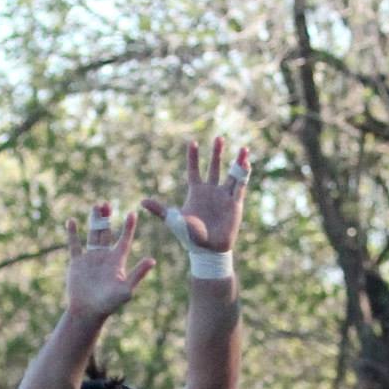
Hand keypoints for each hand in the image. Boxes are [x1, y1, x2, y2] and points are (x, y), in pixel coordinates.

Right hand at [63, 204, 155, 321]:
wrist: (88, 312)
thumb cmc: (109, 304)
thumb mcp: (126, 289)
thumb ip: (138, 274)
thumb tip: (152, 260)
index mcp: (117, 261)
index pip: (124, 240)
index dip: (129, 227)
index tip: (132, 213)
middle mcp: (104, 257)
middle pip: (107, 232)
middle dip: (107, 218)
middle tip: (107, 204)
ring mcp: (90, 258)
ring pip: (93, 234)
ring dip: (94, 221)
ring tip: (96, 206)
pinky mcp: (77, 263)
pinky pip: (74, 245)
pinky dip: (72, 234)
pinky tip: (72, 221)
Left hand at [142, 137, 250, 255]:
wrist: (208, 250)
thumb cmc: (189, 236)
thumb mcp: (173, 220)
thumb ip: (160, 209)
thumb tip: (141, 202)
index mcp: (196, 192)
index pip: (194, 170)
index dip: (193, 157)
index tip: (192, 142)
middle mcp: (211, 191)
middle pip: (214, 167)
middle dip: (216, 153)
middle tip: (218, 138)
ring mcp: (224, 196)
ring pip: (232, 174)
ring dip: (238, 162)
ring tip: (244, 149)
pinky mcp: (235, 203)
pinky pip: (240, 186)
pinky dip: (244, 175)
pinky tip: (246, 163)